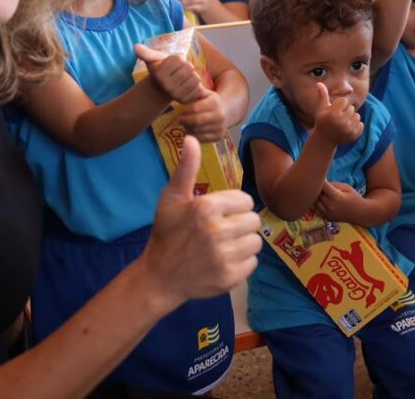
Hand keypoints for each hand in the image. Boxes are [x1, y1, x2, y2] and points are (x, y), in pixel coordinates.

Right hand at [134, 44, 205, 103]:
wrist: (162, 90)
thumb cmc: (161, 70)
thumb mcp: (153, 60)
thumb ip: (146, 53)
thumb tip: (136, 47)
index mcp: (159, 73)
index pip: (179, 58)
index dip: (178, 59)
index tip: (172, 64)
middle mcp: (166, 85)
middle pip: (189, 67)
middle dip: (186, 67)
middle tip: (179, 72)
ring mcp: (176, 94)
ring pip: (195, 78)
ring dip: (192, 76)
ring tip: (184, 79)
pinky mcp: (185, 100)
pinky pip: (199, 88)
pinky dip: (197, 86)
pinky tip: (188, 87)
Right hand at [140, 135, 261, 303]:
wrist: (158, 277)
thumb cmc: (167, 234)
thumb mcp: (172, 198)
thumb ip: (186, 168)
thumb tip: (191, 138)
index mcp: (207, 207)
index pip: (246, 201)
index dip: (234, 207)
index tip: (218, 215)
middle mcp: (217, 231)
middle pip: (254, 221)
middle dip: (240, 225)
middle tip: (220, 232)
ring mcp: (224, 256)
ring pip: (256, 242)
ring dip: (243, 244)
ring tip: (223, 247)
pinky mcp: (230, 277)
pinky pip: (252, 263)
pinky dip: (241, 264)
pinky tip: (222, 262)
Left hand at [173, 88, 227, 141]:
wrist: (226, 112)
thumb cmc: (211, 102)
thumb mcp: (205, 93)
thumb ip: (195, 90)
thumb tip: (184, 84)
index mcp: (215, 103)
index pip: (194, 108)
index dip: (185, 111)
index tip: (180, 112)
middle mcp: (220, 116)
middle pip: (196, 121)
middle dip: (185, 121)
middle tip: (179, 120)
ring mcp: (220, 127)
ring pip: (197, 131)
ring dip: (188, 128)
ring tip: (186, 124)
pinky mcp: (218, 137)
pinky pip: (201, 138)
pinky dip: (194, 135)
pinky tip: (192, 130)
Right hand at [312, 82, 362, 144]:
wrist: (325, 140)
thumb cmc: (322, 121)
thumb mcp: (321, 109)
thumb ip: (322, 96)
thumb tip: (319, 83)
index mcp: (333, 114)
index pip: (344, 101)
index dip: (338, 105)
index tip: (333, 111)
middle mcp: (342, 122)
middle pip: (351, 108)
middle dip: (345, 111)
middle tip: (338, 118)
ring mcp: (349, 130)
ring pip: (357, 116)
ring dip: (351, 118)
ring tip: (342, 123)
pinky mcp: (354, 135)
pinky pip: (361, 124)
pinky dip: (356, 125)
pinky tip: (347, 129)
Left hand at [313, 181, 363, 220]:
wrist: (360, 213)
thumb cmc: (354, 198)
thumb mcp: (346, 187)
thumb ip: (334, 184)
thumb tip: (322, 181)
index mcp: (337, 197)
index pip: (323, 186)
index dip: (321, 180)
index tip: (319, 175)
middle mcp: (330, 206)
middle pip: (317, 194)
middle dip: (316, 187)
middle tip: (316, 181)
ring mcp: (328, 213)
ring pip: (314, 202)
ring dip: (314, 195)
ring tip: (316, 189)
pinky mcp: (326, 217)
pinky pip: (315, 209)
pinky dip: (314, 203)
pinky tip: (317, 198)